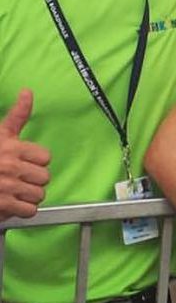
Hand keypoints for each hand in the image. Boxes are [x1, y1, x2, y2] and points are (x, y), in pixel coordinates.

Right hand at [0, 90, 50, 220]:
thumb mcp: (1, 132)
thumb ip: (18, 114)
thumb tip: (28, 91)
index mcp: (12, 147)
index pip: (45, 157)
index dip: (36, 161)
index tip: (25, 162)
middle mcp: (11, 167)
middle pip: (44, 177)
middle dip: (33, 179)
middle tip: (19, 178)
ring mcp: (8, 187)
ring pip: (39, 195)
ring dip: (29, 195)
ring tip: (15, 190)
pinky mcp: (4, 206)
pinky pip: (30, 211)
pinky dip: (22, 210)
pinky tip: (12, 202)